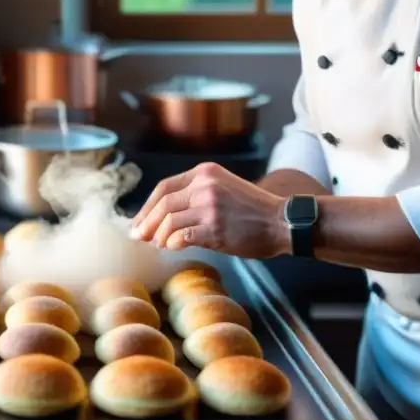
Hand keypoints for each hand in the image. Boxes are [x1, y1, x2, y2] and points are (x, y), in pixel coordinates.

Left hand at [130, 162, 289, 258]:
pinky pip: (182, 236)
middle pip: (163, 203)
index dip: (147, 206)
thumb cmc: (252, 210)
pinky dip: (173, 243)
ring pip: (169, 221)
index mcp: (205, 172)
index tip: (138, 221)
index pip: (164, 187)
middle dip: (146, 222)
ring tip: (159, 244)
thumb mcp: (223, 188)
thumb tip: (162, 218)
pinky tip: (173, 247)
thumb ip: (196, 195)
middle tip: (138, 237)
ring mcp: (210, 206)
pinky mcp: (215, 228)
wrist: (281, 221)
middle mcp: (205, 185)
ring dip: (159, 236)